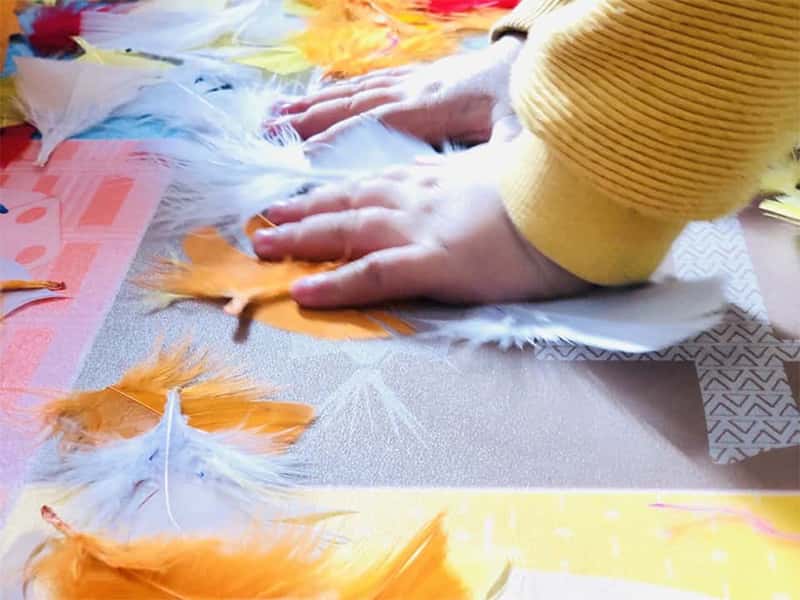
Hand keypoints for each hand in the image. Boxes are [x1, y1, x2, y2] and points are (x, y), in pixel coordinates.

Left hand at [251, 143, 589, 307]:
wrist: (578, 207)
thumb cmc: (551, 195)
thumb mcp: (505, 176)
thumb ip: (476, 181)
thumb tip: (467, 191)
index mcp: (438, 179)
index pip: (374, 181)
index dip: (336, 190)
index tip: (308, 195)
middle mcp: (419, 198)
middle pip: (349, 200)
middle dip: (304, 209)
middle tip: (268, 218)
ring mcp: (422, 228)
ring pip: (348, 229)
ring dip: (302, 237)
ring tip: (265, 245)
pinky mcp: (434, 263)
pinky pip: (373, 274)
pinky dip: (336, 283)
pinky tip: (303, 290)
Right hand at [277, 35, 524, 148]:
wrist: (541, 56)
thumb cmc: (530, 101)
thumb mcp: (520, 136)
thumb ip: (486, 161)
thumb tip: (450, 186)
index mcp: (437, 104)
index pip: (377, 123)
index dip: (338, 139)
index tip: (300, 158)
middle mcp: (417, 88)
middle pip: (354, 103)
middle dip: (309, 119)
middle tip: (267, 135)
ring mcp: (415, 80)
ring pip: (355, 91)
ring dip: (314, 104)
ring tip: (275, 116)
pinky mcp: (419, 78)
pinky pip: (368, 86)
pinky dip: (336, 94)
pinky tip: (316, 99)